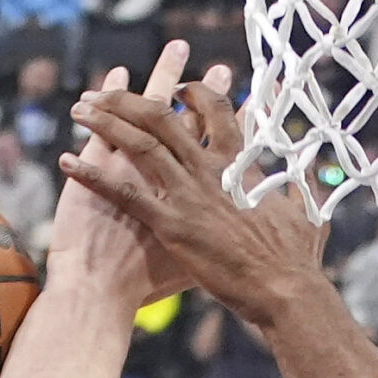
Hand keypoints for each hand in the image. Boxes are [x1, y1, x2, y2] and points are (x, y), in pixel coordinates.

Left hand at [62, 68, 328, 327]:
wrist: (285, 290)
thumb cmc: (296, 259)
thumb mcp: (306, 212)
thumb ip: (303, 185)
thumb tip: (312, 170)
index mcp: (239, 163)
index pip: (213, 110)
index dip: (191, 93)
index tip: (175, 87)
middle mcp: (210, 169)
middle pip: (164, 116)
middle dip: (129, 99)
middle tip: (103, 92)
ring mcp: (188, 194)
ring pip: (138, 143)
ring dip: (105, 121)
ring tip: (79, 109)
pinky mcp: (171, 224)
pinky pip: (123, 192)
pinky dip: (92, 175)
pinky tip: (66, 161)